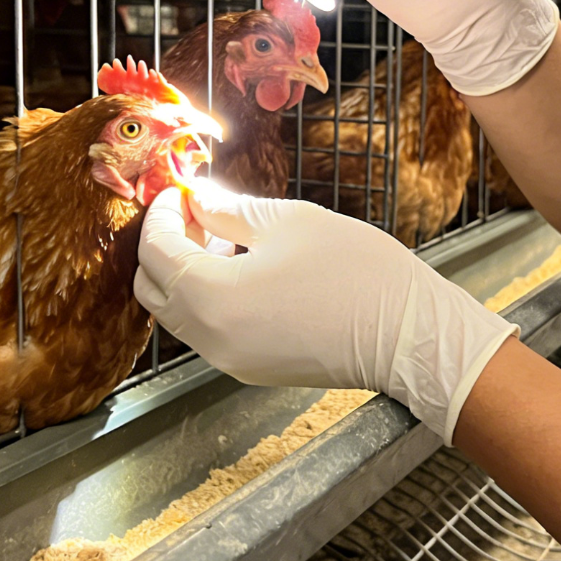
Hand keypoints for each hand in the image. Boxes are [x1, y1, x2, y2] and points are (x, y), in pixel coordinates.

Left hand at [134, 179, 517, 441]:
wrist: (408, 335)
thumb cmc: (357, 272)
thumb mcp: (288, 222)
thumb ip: (229, 209)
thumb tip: (196, 199)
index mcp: (214, 298)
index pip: (155, 252)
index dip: (159, 215)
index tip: (177, 192)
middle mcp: (211, 339)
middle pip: (153, 290)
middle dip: (163, 246)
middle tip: (193, 211)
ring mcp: (229, 360)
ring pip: (178, 313)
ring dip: (185, 272)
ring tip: (223, 236)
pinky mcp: (249, 369)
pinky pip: (207, 330)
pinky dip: (206, 297)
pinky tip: (243, 268)